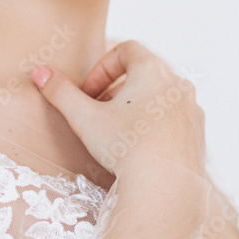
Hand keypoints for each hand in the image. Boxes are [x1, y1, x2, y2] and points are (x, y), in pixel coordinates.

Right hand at [30, 40, 205, 182]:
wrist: (166, 188)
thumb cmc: (125, 147)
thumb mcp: (85, 118)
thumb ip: (60, 92)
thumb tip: (39, 72)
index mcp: (153, 70)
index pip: (126, 50)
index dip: (102, 68)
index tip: (88, 94)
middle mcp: (177, 84)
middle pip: (143, 74)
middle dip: (117, 91)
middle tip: (99, 115)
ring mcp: (191, 110)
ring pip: (159, 98)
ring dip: (137, 108)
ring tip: (118, 134)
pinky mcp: (198, 135)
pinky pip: (174, 121)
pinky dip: (155, 127)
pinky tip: (140, 151)